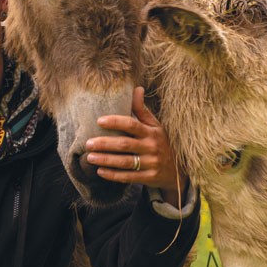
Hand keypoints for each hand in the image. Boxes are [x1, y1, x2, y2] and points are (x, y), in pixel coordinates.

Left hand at [84, 86, 185, 205]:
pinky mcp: (149, 178)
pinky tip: (100, 171)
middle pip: (125, 144)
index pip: (132, 124)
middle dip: (105, 143)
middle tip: (88, 143)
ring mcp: (151, 164)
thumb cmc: (161, 143)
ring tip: (90, 157)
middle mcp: (152, 147)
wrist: (178, 170)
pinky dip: (113, 175)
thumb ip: (143, 110)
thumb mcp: (155, 126)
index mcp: (152, 132)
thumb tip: (137, 88)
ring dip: (106, 160)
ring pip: (125, 162)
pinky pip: (129, 177)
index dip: (115, 122)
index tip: (99, 121)